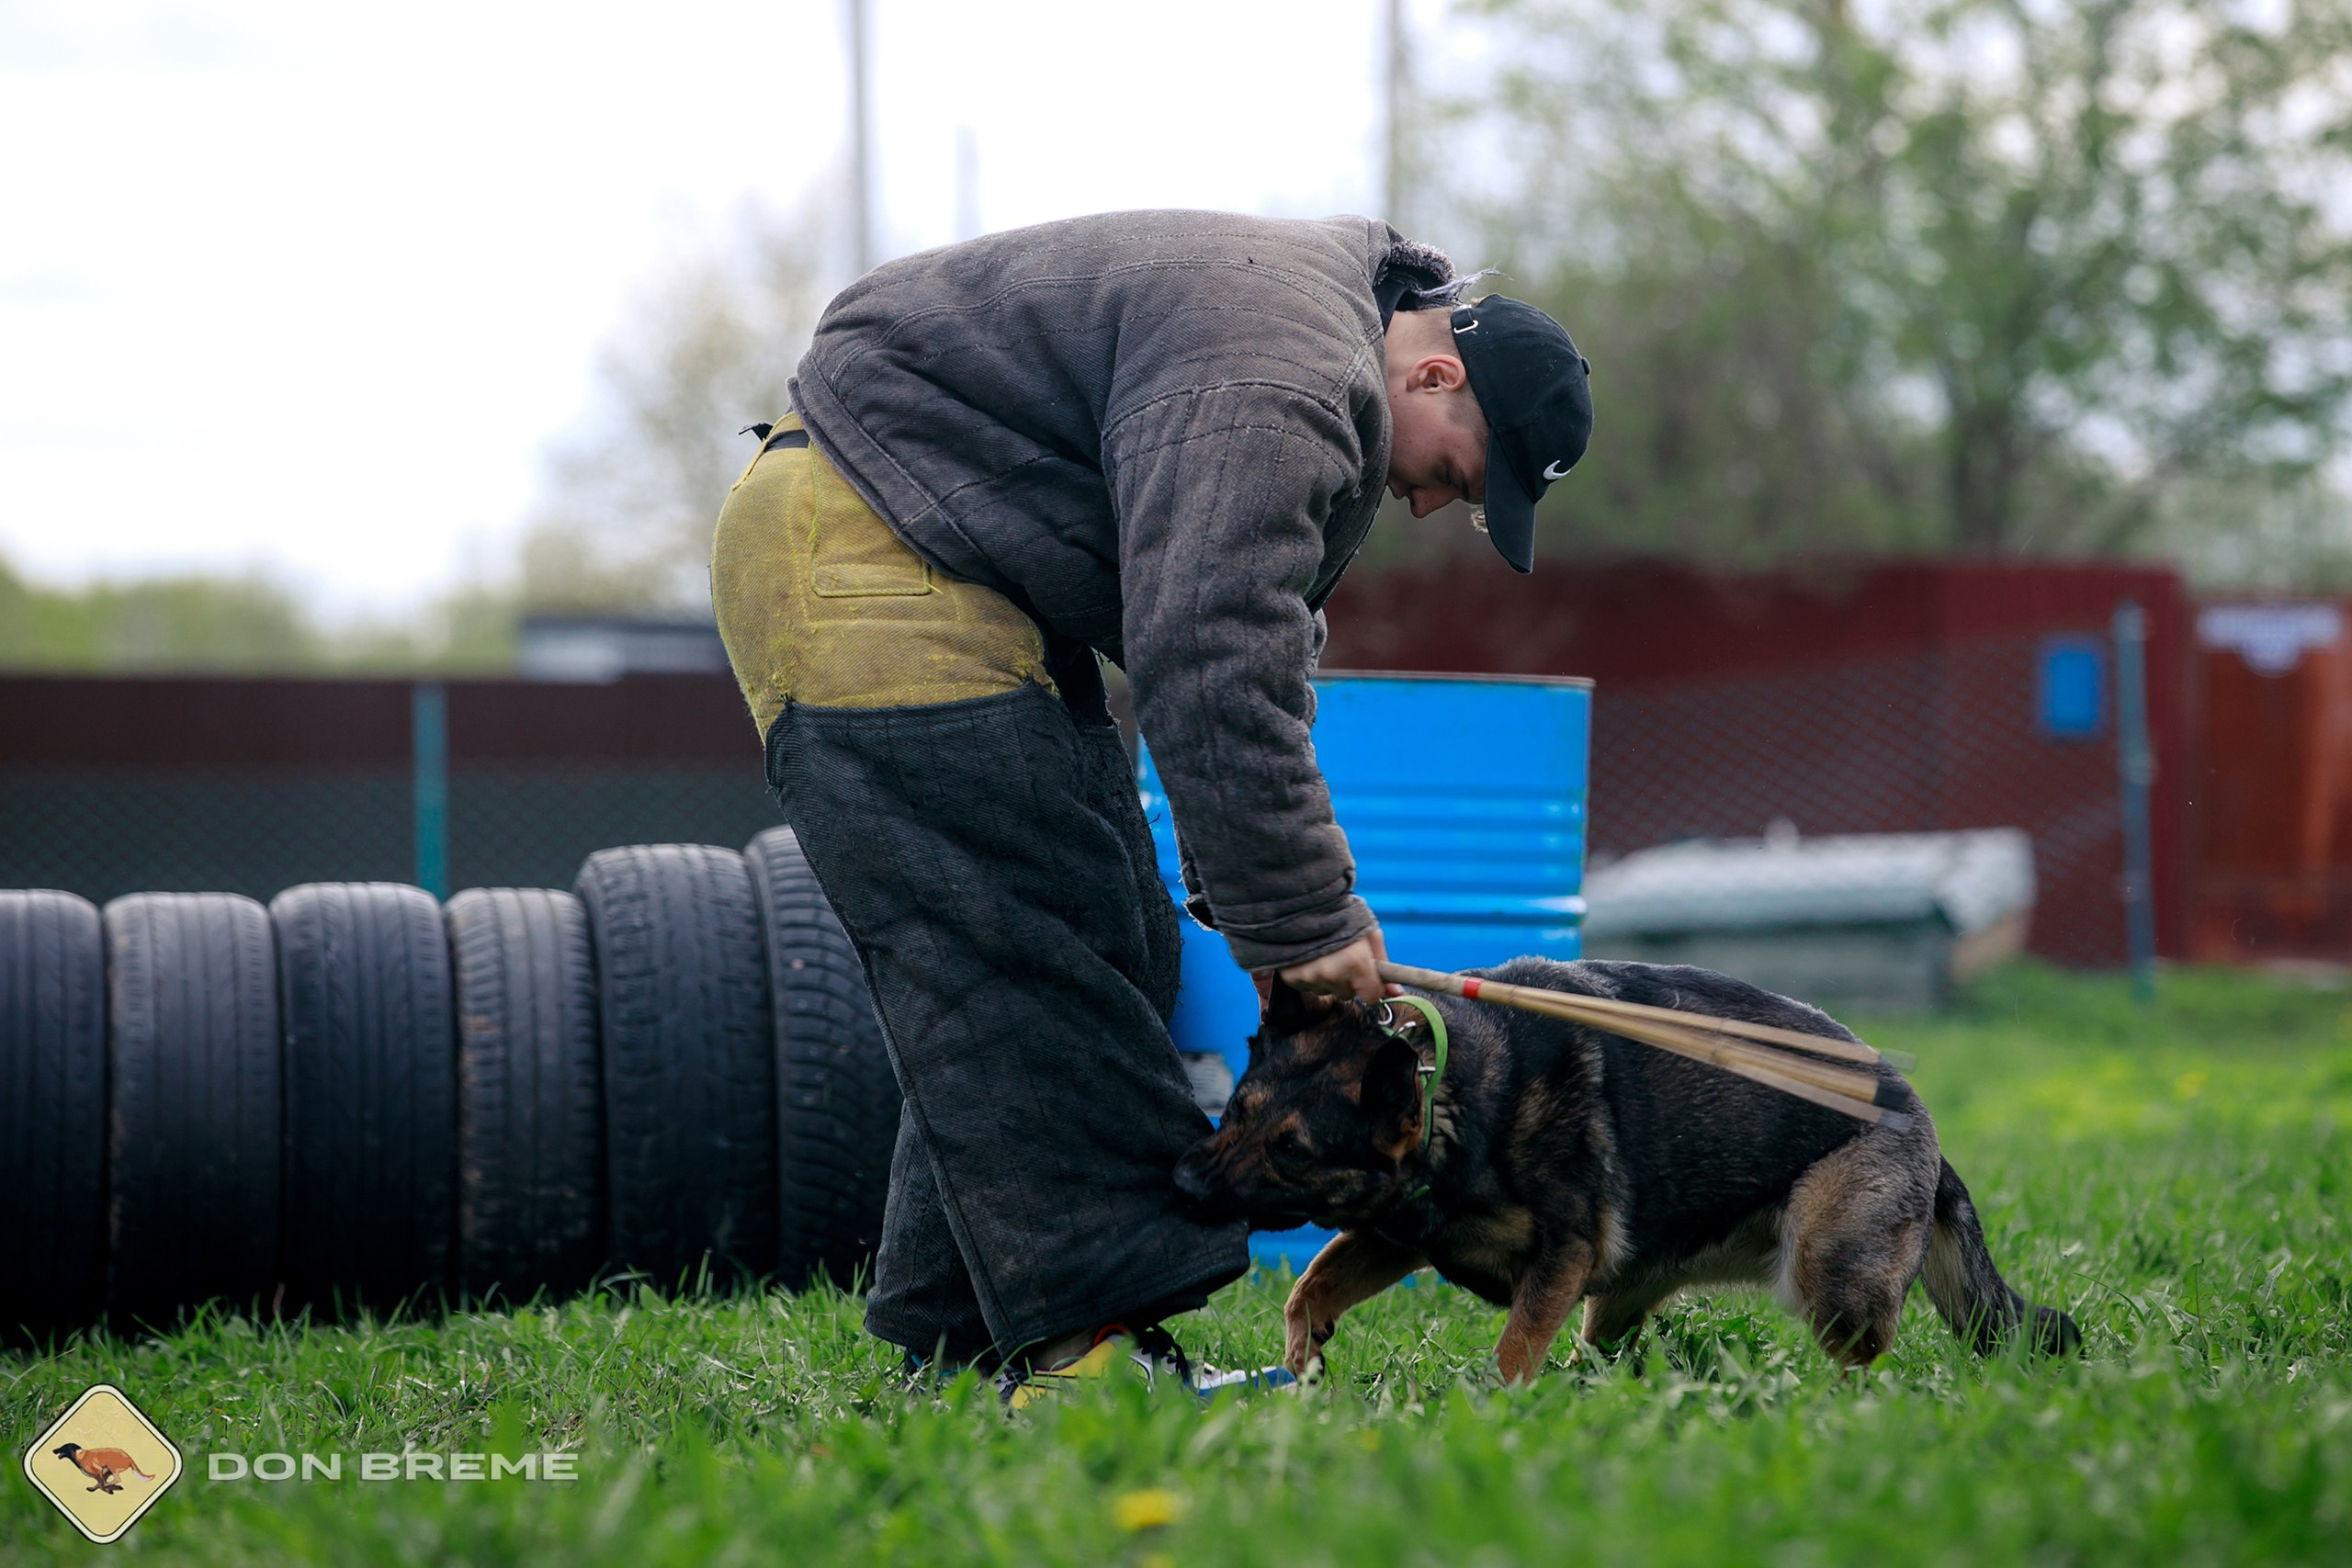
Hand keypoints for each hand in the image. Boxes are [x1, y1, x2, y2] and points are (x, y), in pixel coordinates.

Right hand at [1276, 926, 1398, 1005]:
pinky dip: (1310, 975)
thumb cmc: (1342, 914)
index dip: (1371, 987)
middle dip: (1348, 980)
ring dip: (1328, 978)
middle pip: (1347, 994)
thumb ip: (1383, 964)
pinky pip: (1307, 986)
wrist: (1303, 900)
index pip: (1370, 997)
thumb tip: (1396, 992)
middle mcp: (1333, 974)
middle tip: (1342, 958)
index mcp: (1356, 962)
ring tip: (1323, 954)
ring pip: (1327, 990)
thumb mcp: (1369, 933)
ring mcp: (1310, 977)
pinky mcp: (1291, 977)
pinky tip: (1308, 957)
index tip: (1367, 978)